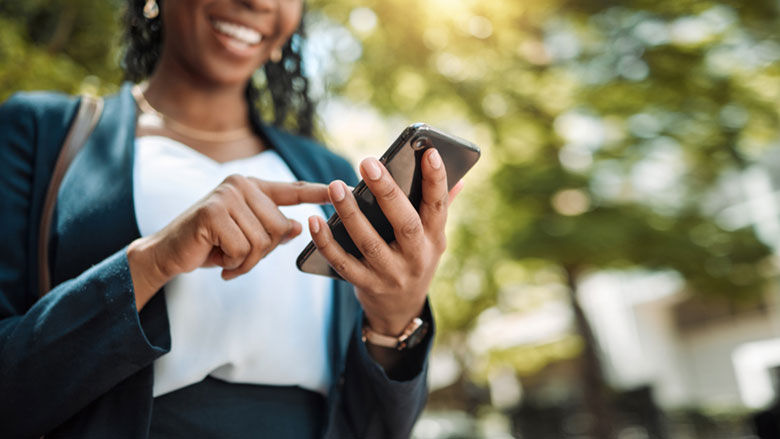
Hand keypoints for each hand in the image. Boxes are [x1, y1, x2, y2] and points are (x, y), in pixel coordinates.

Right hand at [127, 175, 328, 309]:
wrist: (168, 253)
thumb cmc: (210, 244)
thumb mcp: (246, 238)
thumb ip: (272, 230)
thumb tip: (298, 227)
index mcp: (253, 187)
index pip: (293, 190)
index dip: (318, 193)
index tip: (345, 190)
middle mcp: (241, 185)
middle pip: (280, 227)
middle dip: (262, 252)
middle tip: (237, 256)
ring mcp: (227, 196)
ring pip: (263, 241)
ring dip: (245, 261)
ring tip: (225, 256)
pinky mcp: (213, 212)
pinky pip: (243, 248)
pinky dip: (232, 262)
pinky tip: (216, 258)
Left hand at [308, 148, 462, 336]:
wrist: (400, 309)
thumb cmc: (415, 259)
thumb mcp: (434, 239)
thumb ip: (440, 207)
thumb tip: (460, 178)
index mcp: (435, 238)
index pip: (438, 206)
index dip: (437, 180)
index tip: (430, 152)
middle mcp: (416, 257)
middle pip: (404, 223)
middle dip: (387, 192)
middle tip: (367, 162)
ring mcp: (391, 274)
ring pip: (369, 243)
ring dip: (351, 214)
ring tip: (336, 187)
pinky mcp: (366, 285)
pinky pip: (342, 263)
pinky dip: (326, 242)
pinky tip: (313, 220)